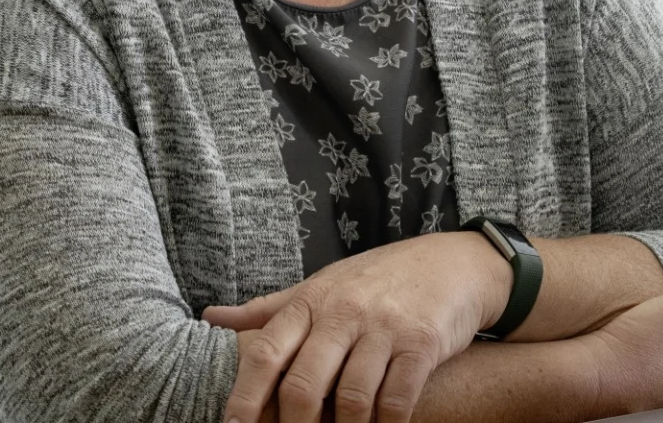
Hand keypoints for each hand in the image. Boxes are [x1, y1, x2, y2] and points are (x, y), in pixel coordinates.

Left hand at [204, 232, 509, 422]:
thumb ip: (269, 308)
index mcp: (311, 301)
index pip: (266, 353)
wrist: (452, 263)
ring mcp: (384, 327)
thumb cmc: (377, 280)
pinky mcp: (422, 343)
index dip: (244, 397)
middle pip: (303, 384)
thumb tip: (210, 317)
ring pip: (350, 399)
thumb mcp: (321, 285)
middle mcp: (344, 312)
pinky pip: (395, 400)